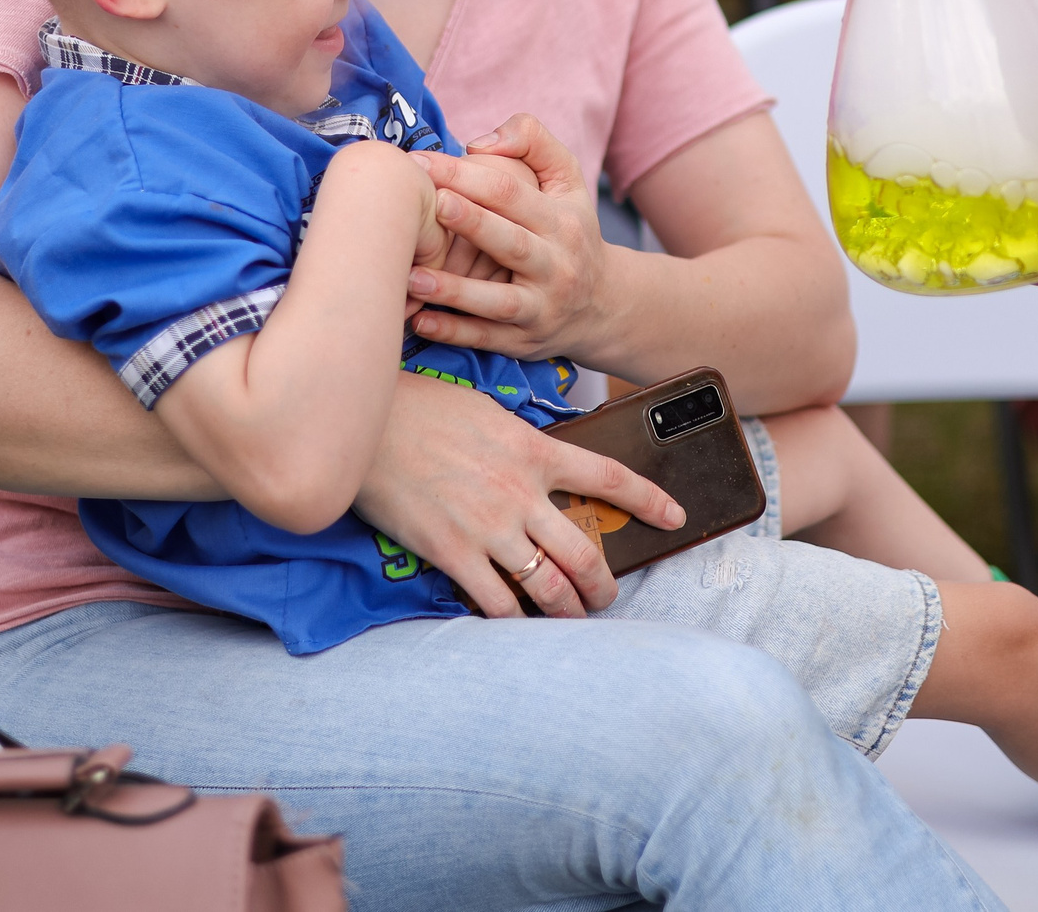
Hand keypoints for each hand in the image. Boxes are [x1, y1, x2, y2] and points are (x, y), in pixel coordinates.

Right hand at [353, 371, 683, 619]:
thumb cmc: (421, 408)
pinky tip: (518, 628)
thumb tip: (542, 465)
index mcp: (534, 450)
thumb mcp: (487, 413)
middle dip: (604, 586)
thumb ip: (521, 444)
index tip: (675, 518)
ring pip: (549, 587)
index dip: (650, 501)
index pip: (609, 476)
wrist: (362, 420)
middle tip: (606, 597)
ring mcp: (488, 527)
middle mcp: (521, 492)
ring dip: (568, 613)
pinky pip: (496, 603)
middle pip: (585, 553)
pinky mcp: (452, 553)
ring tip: (571, 621)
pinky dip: (513, 623)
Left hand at [406, 115, 609, 358]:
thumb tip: (479, 143)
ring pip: (499, 301)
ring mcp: (541, 308)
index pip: (511, 194)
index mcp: (561, 222)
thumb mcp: (568, 180)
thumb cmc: (570, 230)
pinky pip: (487, 338)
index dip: (466, 176)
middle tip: (429, 203)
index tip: (421, 163)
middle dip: (471, 223)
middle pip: (511, 243)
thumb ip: (532, 142)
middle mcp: (555, 266)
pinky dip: (455, 333)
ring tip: (412, 277)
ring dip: (456, 291)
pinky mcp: (524, 341)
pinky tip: (420, 321)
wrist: (604, 303)